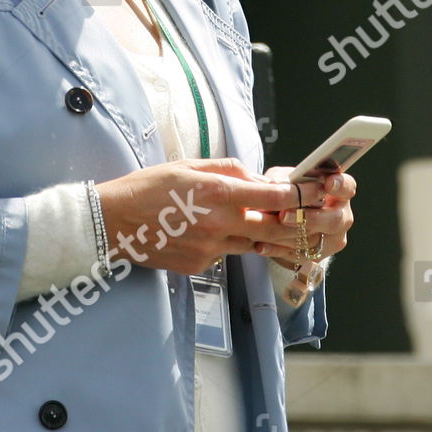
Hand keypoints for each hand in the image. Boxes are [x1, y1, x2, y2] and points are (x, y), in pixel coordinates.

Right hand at [93, 159, 327, 275]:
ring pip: (254, 244)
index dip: (304, 195)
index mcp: (218, 193)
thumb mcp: (186, 166)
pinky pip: (226, 255)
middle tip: (318, 218)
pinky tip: (208, 233)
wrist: (111, 222)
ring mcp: (211, 249)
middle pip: (278, 228)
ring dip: (264, 235)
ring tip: (267, 225)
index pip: (277, 196)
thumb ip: (227, 170)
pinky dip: (228, 244)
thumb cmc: (145, 188)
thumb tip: (257, 177)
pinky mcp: (201, 265)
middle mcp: (220, 224)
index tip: (320, 192)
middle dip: (303, 223)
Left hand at [251, 166, 356, 269]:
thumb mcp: (284, 180)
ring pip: (314, 240)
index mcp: (338, 194)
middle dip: (308, 217)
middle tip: (284, 215)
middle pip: (333, 220)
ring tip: (264, 228)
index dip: (340, 185)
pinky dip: (276, 250)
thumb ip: (282, 179)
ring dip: (287, 235)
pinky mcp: (316, 256)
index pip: (347, 188)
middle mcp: (340, 217)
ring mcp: (331, 240)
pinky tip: (261, 245)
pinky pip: (296, 255)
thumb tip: (275, 185)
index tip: (328, 184)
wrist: (285, 221)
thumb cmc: (289, 192)